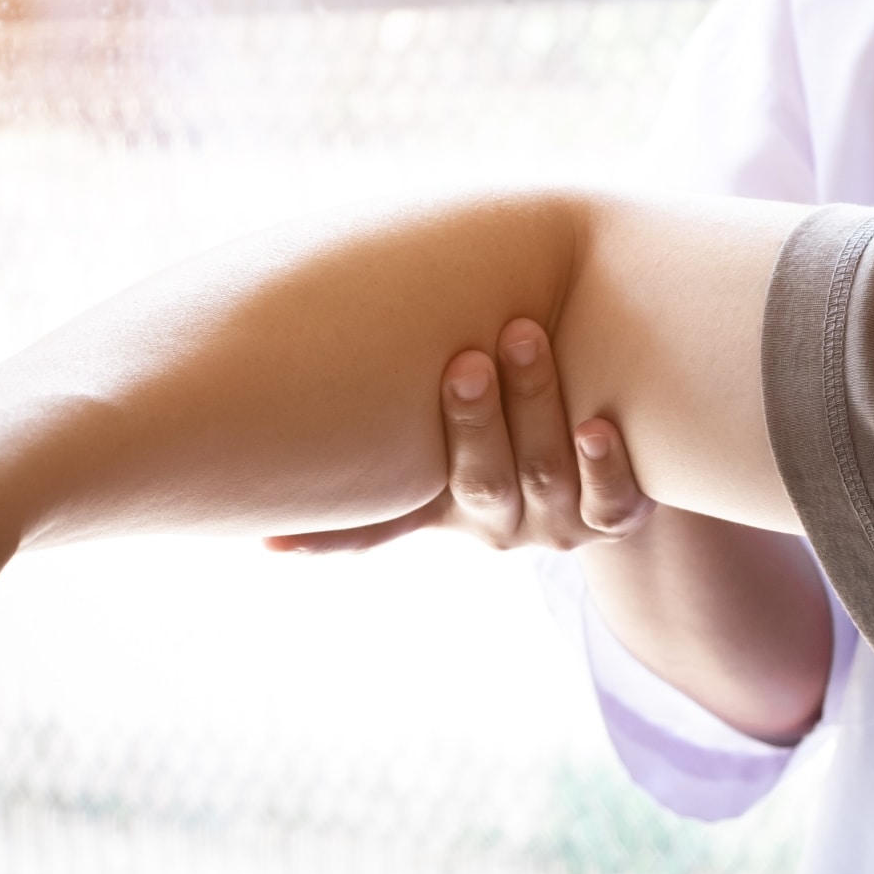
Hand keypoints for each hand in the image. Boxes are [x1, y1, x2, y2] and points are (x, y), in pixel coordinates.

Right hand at [265, 319, 656, 553]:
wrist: (611, 451)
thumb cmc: (502, 426)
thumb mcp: (431, 447)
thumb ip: (371, 448)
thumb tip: (257, 511)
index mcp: (439, 505)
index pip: (382, 522)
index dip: (330, 536)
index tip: (279, 532)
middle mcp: (497, 521)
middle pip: (481, 479)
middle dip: (473, 418)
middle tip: (464, 358)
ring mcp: (558, 522)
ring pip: (546, 472)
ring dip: (535, 404)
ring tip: (524, 337)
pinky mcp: (616, 517)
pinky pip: (612, 503)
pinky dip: (606, 467)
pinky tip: (598, 427)